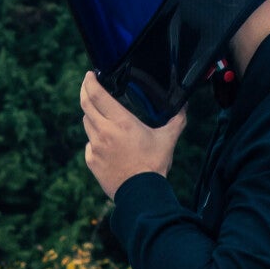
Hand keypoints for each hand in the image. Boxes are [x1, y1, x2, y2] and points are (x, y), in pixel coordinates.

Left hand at [79, 71, 185, 198]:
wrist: (141, 193)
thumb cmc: (154, 165)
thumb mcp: (168, 139)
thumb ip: (177, 120)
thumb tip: (184, 106)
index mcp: (121, 122)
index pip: (97, 95)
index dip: (90, 82)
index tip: (89, 75)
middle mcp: (104, 132)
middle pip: (86, 106)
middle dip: (85, 92)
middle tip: (88, 85)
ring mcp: (95, 147)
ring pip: (87, 124)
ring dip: (91, 116)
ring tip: (100, 114)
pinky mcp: (91, 161)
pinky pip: (89, 144)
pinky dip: (94, 139)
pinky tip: (105, 142)